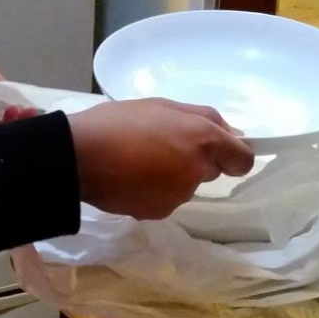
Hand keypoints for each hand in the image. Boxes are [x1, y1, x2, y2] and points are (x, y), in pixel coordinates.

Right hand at [69, 100, 253, 219]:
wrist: (76, 157)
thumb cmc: (117, 122)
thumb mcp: (162, 105)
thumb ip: (205, 118)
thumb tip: (235, 135)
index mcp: (202, 139)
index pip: (242, 160)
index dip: (233, 154)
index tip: (217, 149)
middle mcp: (197, 171)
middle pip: (209, 170)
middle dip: (193, 159)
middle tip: (160, 144)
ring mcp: (178, 196)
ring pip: (185, 185)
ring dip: (171, 175)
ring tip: (137, 160)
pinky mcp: (158, 212)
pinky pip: (165, 199)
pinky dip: (153, 191)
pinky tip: (130, 178)